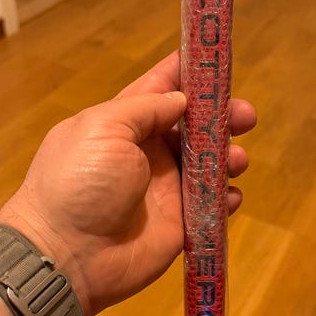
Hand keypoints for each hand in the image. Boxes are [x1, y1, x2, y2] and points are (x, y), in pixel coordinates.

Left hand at [0, 51, 256, 315]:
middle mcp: (149, 152)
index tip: (221, 61)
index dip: (190, 73)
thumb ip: (144, 108)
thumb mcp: (102, 128)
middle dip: (223, 117)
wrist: (69, 254)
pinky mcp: (179, 221)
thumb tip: (180, 99)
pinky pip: (211, 205)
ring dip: (228, 156)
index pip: (163, 89)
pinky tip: (229, 196)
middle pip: (195, 126)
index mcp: (127, 123)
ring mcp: (166, 188)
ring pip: (209, 163)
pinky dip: (225, 198)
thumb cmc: (81, 181)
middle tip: (247, 117)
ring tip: (236, 160)